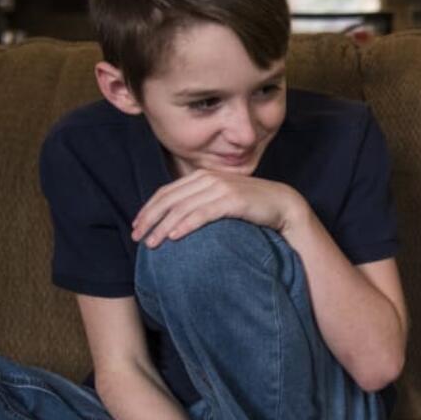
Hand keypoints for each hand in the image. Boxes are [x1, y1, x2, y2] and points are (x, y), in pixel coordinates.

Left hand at [132, 169, 303, 247]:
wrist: (283, 204)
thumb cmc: (251, 207)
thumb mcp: (222, 200)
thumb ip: (201, 202)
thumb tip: (177, 220)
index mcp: (202, 177)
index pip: (166, 192)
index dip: (148, 209)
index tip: (137, 227)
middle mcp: (208, 179)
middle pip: (169, 199)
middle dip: (150, 219)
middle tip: (137, 237)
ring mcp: (220, 188)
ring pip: (182, 207)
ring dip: (163, 226)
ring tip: (152, 243)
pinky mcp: (232, 200)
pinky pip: (202, 213)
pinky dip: (186, 224)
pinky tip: (174, 237)